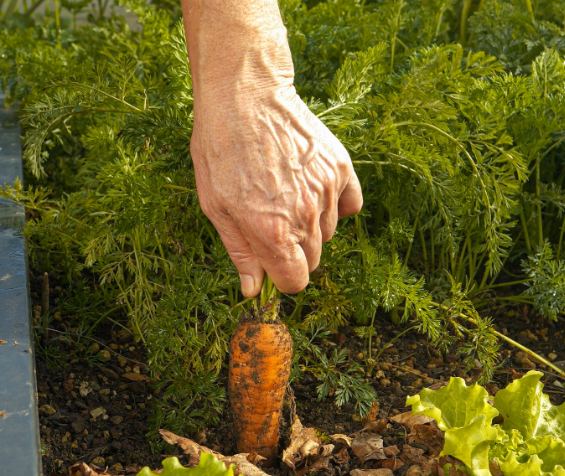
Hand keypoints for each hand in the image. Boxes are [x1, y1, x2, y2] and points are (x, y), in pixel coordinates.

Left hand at [183, 0, 361, 296]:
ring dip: (310, 226)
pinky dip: (334, 205)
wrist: (245, 96)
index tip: (270, 261)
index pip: (296, 282)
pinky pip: (349, 206)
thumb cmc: (220, 150)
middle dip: (293, 252)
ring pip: (328, 233)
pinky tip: (310, 188)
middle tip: (270, 222)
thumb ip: (240, 252)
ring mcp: (327, 191)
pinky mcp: (340, 168)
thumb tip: (253, 290)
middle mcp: (306, 217)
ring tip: (284, 194)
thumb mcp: (216, 207)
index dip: (281, 277)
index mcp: (273, 234)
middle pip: (313, 260)